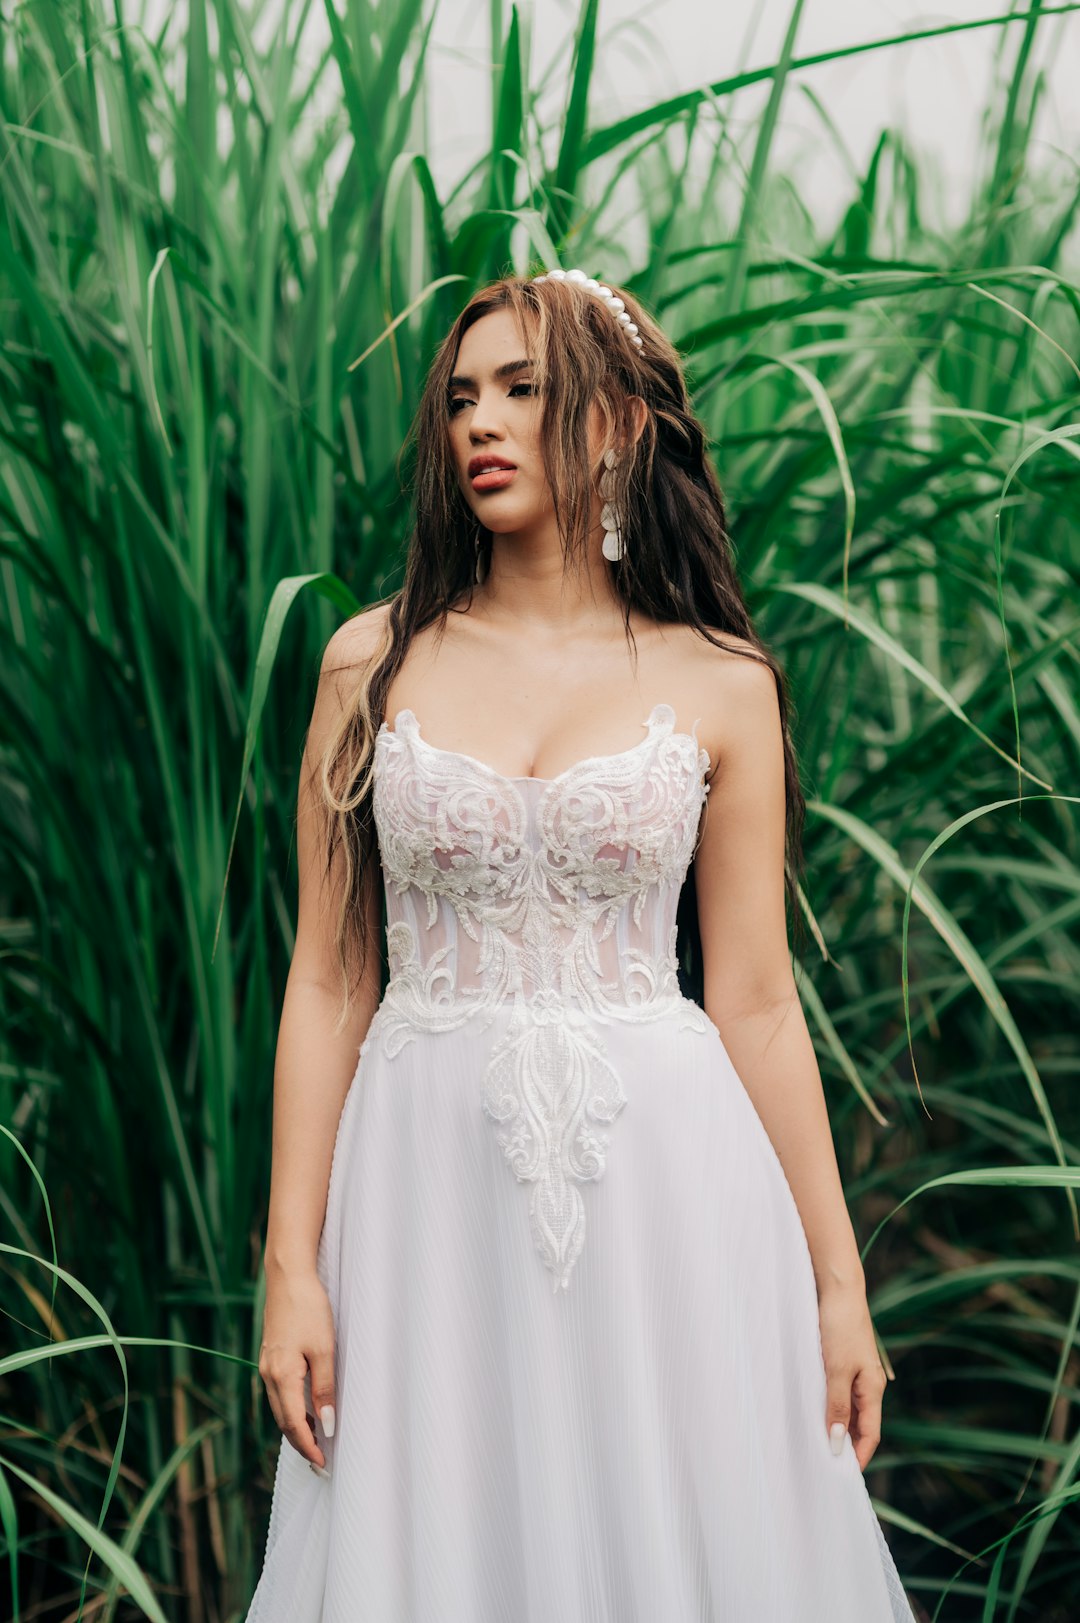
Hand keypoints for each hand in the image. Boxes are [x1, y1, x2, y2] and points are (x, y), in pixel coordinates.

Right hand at [258, 1267, 336, 1470]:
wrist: (288, 1276)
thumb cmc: (309, 1309)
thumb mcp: (324, 1349)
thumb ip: (325, 1388)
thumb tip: (326, 1424)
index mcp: (282, 1376)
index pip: (294, 1424)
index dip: (308, 1446)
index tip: (323, 1463)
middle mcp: (269, 1374)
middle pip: (283, 1421)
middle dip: (300, 1443)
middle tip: (320, 1461)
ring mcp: (267, 1365)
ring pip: (279, 1407)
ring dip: (296, 1426)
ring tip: (316, 1440)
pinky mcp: (270, 1355)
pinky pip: (279, 1392)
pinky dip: (291, 1408)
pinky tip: (307, 1408)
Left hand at [817, 1283, 889, 1471]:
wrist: (837, 1288)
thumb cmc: (840, 1327)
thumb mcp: (836, 1370)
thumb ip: (836, 1406)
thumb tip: (837, 1444)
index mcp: (872, 1389)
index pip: (870, 1434)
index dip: (859, 1457)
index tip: (842, 1479)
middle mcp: (866, 1384)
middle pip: (859, 1425)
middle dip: (845, 1446)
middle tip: (822, 1467)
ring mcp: (854, 1373)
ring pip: (846, 1410)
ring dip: (834, 1427)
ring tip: (813, 1445)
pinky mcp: (840, 1362)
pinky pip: (836, 1393)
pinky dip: (827, 1407)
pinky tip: (810, 1413)